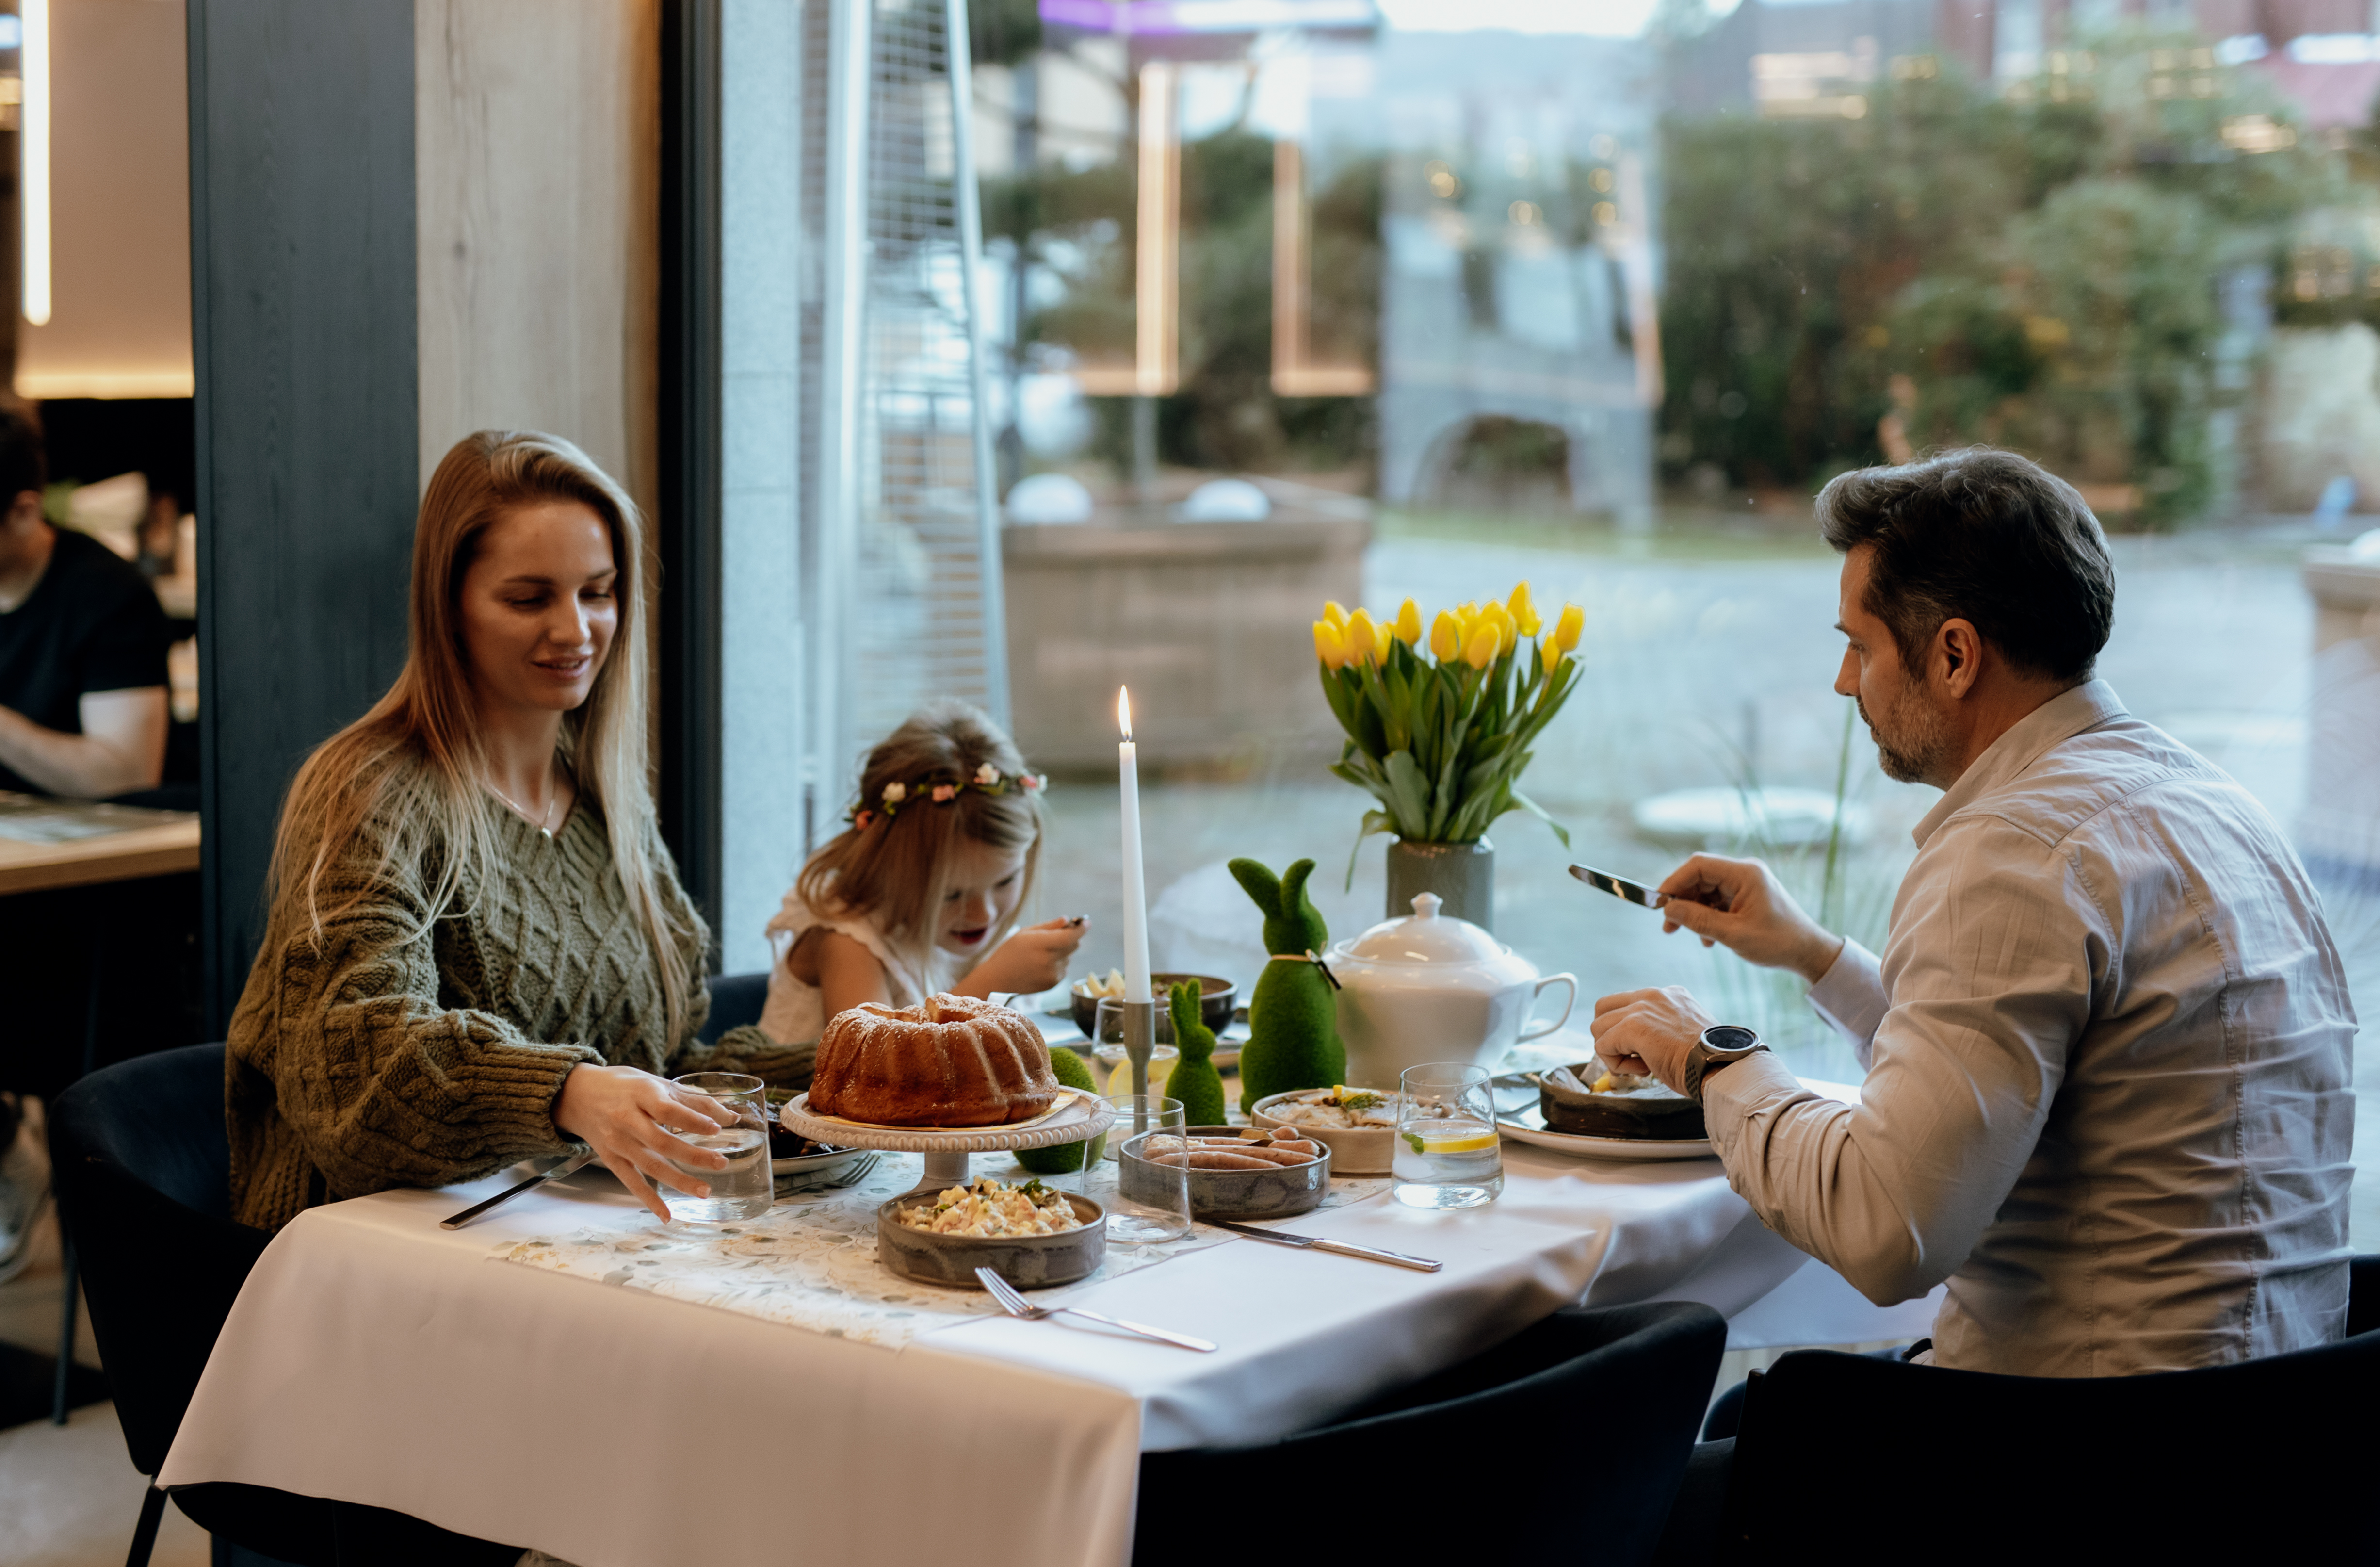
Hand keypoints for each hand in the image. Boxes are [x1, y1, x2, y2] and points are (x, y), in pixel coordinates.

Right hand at [553, 1064, 730, 1221]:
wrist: (577, 1094)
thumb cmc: (625, 1086)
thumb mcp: (656, 1083)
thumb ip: (693, 1100)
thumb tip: (731, 1117)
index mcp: (641, 1094)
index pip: (668, 1110)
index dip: (692, 1120)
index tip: (717, 1129)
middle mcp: (627, 1119)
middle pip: (662, 1141)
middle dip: (693, 1155)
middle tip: (722, 1163)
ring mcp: (617, 1142)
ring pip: (650, 1165)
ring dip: (679, 1181)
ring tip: (705, 1191)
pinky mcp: (610, 1159)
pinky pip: (631, 1182)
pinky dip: (649, 1200)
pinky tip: (667, 1215)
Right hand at [962, 918, 1089, 997]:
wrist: (998, 979)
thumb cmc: (1010, 951)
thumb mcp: (1025, 933)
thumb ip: (1049, 926)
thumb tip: (1067, 920)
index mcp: (1040, 944)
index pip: (1069, 937)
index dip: (1081, 929)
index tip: (1087, 922)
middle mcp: (1048, 960)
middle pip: (1074, 945)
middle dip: (1071, 938)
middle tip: (1059, 934)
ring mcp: (1052, 973)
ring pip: (1069, 957)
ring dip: (1062, 952)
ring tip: (1040, 954)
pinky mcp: (1053, 983)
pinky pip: (1064, 968)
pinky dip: (1058, 964)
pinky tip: (1040, 965)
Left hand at [1589, 986, 1719, 1095]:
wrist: (1722, 1066)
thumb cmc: (1708, 1059)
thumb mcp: (1685, 1032)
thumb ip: (1661, 1028)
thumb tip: (1637, 1044)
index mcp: (1668, 994)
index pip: (1627, 1004)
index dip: (1627, 1032)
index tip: (1648, 1051)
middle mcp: (1653, 994)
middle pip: (1603, 1008)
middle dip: (1609, 1035)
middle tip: (1632, 1055)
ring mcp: (1642, 1008)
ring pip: (1598, 1027)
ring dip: (1613, 1051)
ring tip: (1642, 1064)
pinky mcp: (1633, 1026)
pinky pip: (1602, 1045)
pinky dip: (1616, 1064)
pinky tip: (1643, 1069)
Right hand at [1655, 853, 1843, 983]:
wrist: (1808, 952)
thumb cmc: (1778, 943)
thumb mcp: (1734, 934)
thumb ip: (1698, 920)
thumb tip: (1668, 910)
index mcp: (1745, 874)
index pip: (1698, 865)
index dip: (1674, 882)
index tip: (1659, 903)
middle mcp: (1744, 872)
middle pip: (1700, 877)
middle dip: (1682, 901)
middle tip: (1668, 926)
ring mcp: (1746, 883)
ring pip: (1706, 890)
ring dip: (1695, 913)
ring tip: (1693, 936)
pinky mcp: (1746, 896)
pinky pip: (1717, 900)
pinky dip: (1708, 917)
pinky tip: (1709, 939)